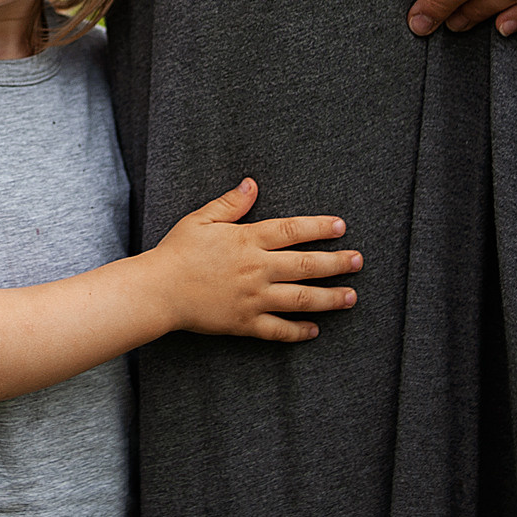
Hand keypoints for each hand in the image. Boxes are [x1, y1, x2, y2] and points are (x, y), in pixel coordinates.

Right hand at [145, 178, 360, 341]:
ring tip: (351, 298)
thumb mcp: (200, 219)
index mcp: (247, 241)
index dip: (319, 228)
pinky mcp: (244, 323)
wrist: (158, 291)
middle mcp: (256, 269)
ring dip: (329, 299)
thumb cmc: (176, 252)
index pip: (292, 231)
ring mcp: (253, 298)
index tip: (341, 227)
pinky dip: (299, 331)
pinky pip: (278, 330)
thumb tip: (252, 184)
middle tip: (358, 261)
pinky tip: (315, 330)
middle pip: (306, 265)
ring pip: (300, 299)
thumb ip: (230, 204)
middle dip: (336, 263)